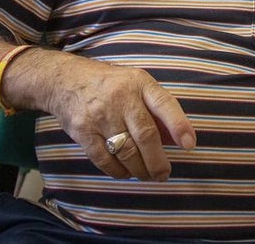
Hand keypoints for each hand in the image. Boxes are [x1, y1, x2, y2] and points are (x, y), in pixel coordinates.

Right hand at [45, 55, 194, 181]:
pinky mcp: (83, 131)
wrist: (66, 80)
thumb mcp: (137, 85)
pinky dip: (118, 170)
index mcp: (140, 83)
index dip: (179, 125)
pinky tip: (126, 172)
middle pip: (145, 134)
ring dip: (140, 169)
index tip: (189, 144)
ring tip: (148, 175)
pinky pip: (104, 158)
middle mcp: (121, 98)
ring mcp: (100, 115)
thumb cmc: (111, 84)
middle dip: (158, 160)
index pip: (164, 104)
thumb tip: (177, 138)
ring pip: (126, 151)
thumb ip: (157, 109)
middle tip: (164, 174)